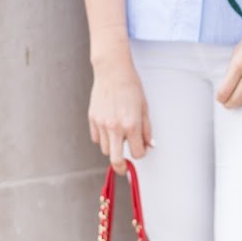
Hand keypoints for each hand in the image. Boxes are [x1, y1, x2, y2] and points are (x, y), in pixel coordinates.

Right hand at [88, 55, 151, 171]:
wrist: (112, 71)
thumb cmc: (131, 86)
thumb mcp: (145, 108)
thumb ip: (146, 129)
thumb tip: (148, 145)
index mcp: (131, 125)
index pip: (137, 153)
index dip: (141, 153)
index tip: (141, 150)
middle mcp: (115, 127)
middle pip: (116, 160)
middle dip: (121, 168)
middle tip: (124, 169)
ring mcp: (102, 124)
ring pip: (106, 150)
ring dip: (113, 147)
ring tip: (118, 136)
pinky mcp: (92, 119)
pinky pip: (97, 138)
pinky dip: (103, 138)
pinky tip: (109, 127)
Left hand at [216, 14, 241, 109]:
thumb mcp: (239, 49)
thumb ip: (234, 67)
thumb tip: (229, 83)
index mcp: (238, 63)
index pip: (225, 90)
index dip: (221, 98)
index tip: (220, 98)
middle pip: (236, 99)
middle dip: (229, 104)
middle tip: (227, 104)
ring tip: (238, 99)